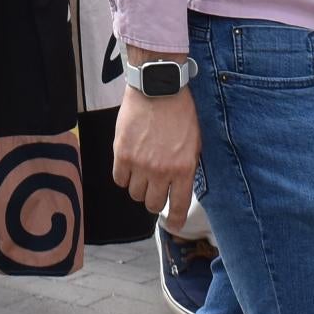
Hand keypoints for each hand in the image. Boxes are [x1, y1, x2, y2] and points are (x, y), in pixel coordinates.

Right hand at [112, 84, 200, 227]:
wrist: (158, 88)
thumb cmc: (180, 112)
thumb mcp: (194, 143)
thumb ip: (187, 167)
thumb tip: (179, 187)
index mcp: (183, 168)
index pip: (178, 205)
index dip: (175, 219)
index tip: (173, 225)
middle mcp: (161, 171)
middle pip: (152, 203)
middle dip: (154, 199)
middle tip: (154, 189)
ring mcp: (140, 164)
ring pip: (134, 193)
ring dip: (138, 186)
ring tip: (142, 172)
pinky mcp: (122, 154)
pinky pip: (119, 179)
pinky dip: (124, 176)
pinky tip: (129, 164)